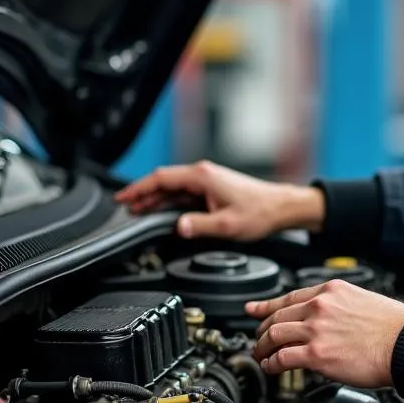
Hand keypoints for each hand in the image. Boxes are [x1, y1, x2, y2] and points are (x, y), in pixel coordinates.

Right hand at [113, 160, 324, 240]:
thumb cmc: (260, 212)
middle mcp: (203, 175)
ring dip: (154, 198)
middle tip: (124, 206)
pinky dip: (169, 200)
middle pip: (164, 181)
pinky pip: (183, 193)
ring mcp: (208, 181)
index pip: (161, 178)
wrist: (281, 208)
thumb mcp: (227, 225)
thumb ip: (199, 225)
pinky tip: (161, 210)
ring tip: (136, 210)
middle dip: (142, 193)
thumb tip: (178, 227)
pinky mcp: (212, 189)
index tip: (122, 197)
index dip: (138, 188)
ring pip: (173, 187)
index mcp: (203, 177)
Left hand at [251, 279, 403, 386]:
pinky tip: (271, 368)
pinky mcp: (317, 353)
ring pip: (273, 335)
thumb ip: (339, 308)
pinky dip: (271, 363)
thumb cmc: (394, 327)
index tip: (254, 309)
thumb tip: (328, 323)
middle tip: (258, 340)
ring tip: (260, 356)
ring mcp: (317, 329)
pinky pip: (282, 357)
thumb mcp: (362, 302)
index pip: (290, 297)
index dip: (267, 305)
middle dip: (262, 330)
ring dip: (262, 348)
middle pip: (277, 316)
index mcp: (332, 291)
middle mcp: (320, 306)